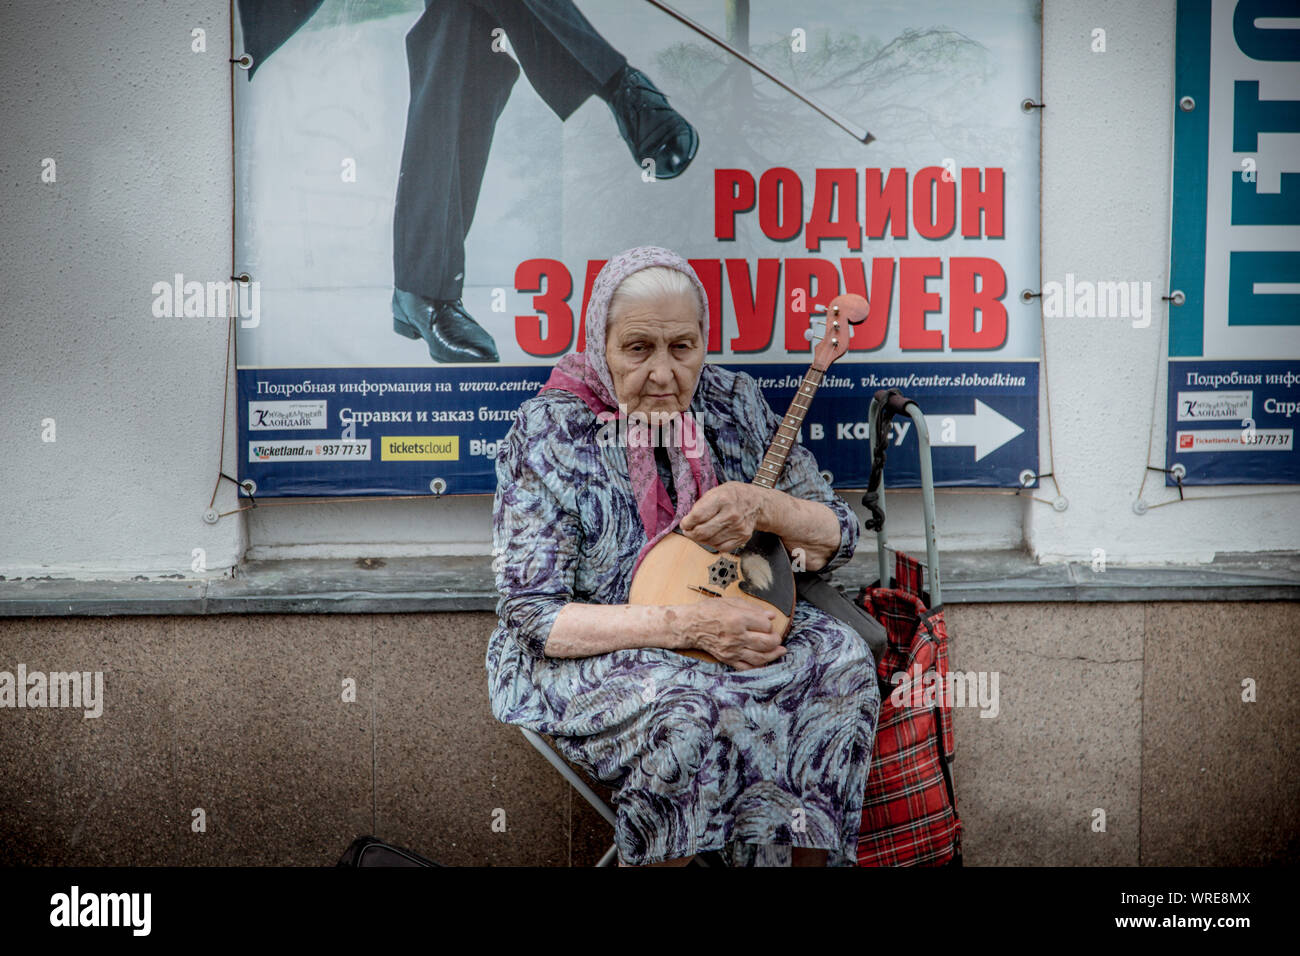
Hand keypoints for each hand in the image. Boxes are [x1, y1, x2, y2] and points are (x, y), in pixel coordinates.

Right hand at [668, 598, 786, 669]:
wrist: (690, 626)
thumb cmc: (709, 611)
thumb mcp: (731, 603)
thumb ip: (753, 609)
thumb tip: (770, 615)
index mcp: (738, 619)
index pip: (765, 625)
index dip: (769, 624)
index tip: (767, 623)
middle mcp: (737, 636)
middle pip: (766, 643)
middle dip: (776, 640)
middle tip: (777, 638)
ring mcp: (732, 650)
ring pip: (760, 657)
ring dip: (773, 655)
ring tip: (779, 651)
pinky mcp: (728, 659)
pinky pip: (747, 667)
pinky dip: (758, 666)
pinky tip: (765, 662)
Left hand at [679, 482, 767, 552]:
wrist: (757, 503)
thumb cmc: (734, 495)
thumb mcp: (717, 490)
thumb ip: (702, 504)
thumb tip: (689, 520)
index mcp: (723, 499)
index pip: (698, 516)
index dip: (687, 522)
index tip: (684, 523)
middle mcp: (731, 514)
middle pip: (702, 532)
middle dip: (690, 533)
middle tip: (687, 531)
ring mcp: (738, 528)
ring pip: (710, 541)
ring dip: (700, 539)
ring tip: (698, 534)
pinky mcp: (742, 537)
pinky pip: (721, 547)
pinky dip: (712, 544)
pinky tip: (711, 537)